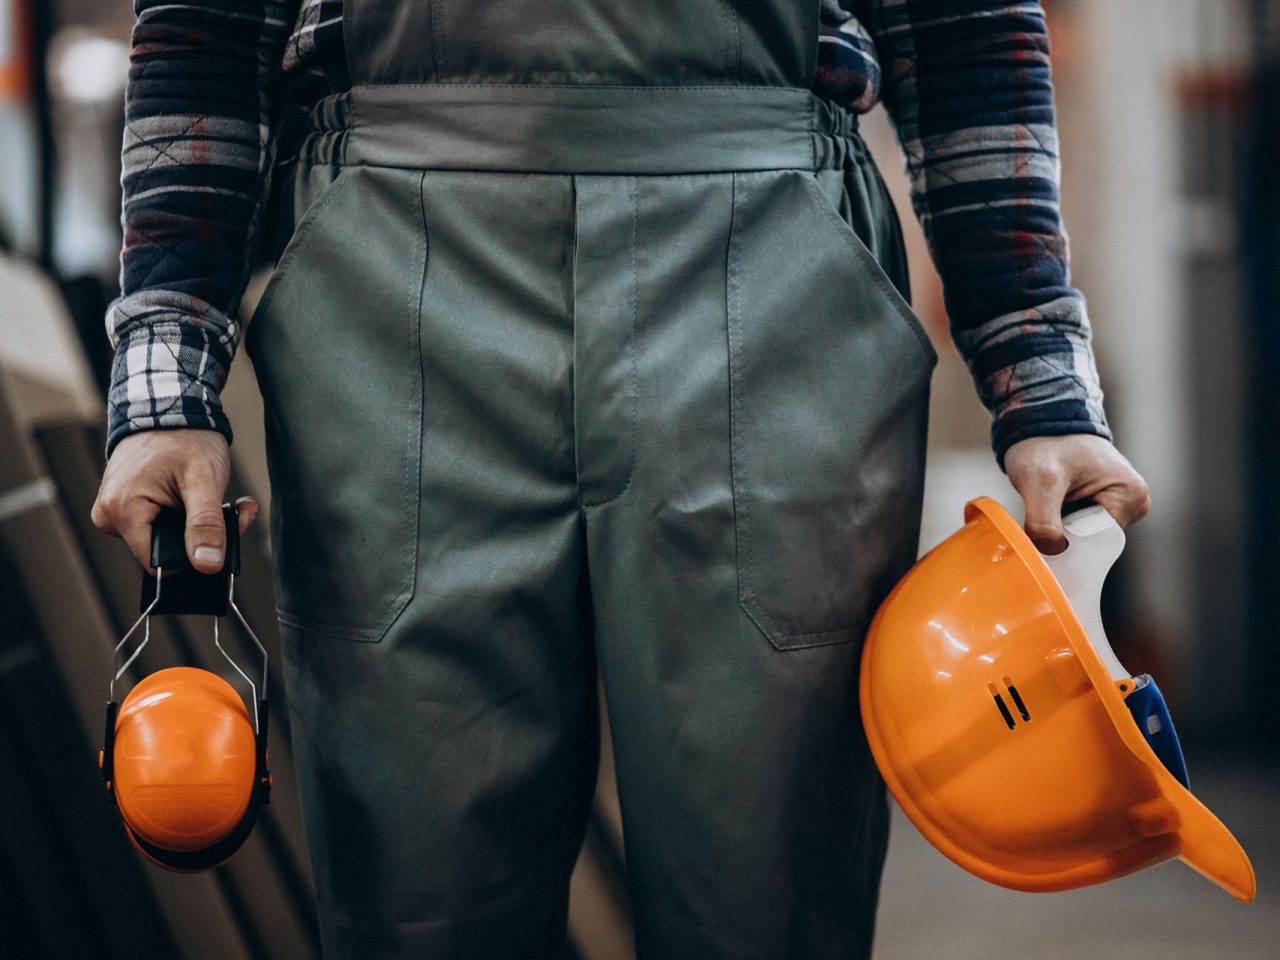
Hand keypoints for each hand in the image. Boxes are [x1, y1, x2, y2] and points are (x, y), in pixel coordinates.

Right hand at [91, 429, 258, 573]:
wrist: (170, 406)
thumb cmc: (184, 436)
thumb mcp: (203, 481)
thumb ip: (206, 524)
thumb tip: (208, 565)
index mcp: (121, 512)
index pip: (159, 562)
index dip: (196, 555)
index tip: (226, 533)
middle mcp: (110, 516)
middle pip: (165, 551)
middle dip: (207, 537)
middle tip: (236, 512)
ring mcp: (117, 512)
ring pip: (168, 538)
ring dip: (204, 525)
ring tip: (228, 501)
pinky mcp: (128, 507)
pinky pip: (162, 524)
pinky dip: (192, 515)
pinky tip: (211, 498)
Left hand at [1004, 434, 1149, 554]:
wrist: (1036, 423)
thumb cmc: (1044, 443)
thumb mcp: (1039, 481)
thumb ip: (1044, 521)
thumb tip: (1053, 552)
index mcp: (1132, 496)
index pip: (1099, 544)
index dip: (1068, 544)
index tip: (1044, 531)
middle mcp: (1134, 502)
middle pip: (1092, 542)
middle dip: (1063, 534)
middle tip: (1043, 509)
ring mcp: (1120, 504)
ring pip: (1083, 537)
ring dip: (1060, 527)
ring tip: (1048, 500)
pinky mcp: (1102, 504)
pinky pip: (1079, 527)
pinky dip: (1060, 522)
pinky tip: (1052, 502)